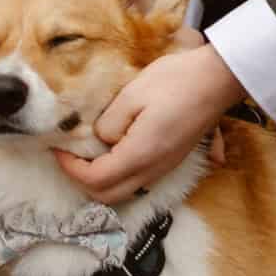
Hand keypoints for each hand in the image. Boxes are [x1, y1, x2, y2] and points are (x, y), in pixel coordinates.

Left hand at [54, 42, 242, 203]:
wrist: (217, 79)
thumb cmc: (176, 81)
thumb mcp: (132, 95)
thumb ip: (109, 123)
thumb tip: (100, 139)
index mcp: (140, 155)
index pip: (96, 180)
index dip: (71, 169)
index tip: (58, 149)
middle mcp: (154, 169)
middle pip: (109, 196)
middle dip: (83, 180)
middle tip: (69, 155)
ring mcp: (165, 167)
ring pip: (125, 190)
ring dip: (101, 179)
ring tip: (88, 153)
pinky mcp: (172, 159)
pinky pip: (139, 179)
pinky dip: (119, 173)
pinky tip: (113, 149)